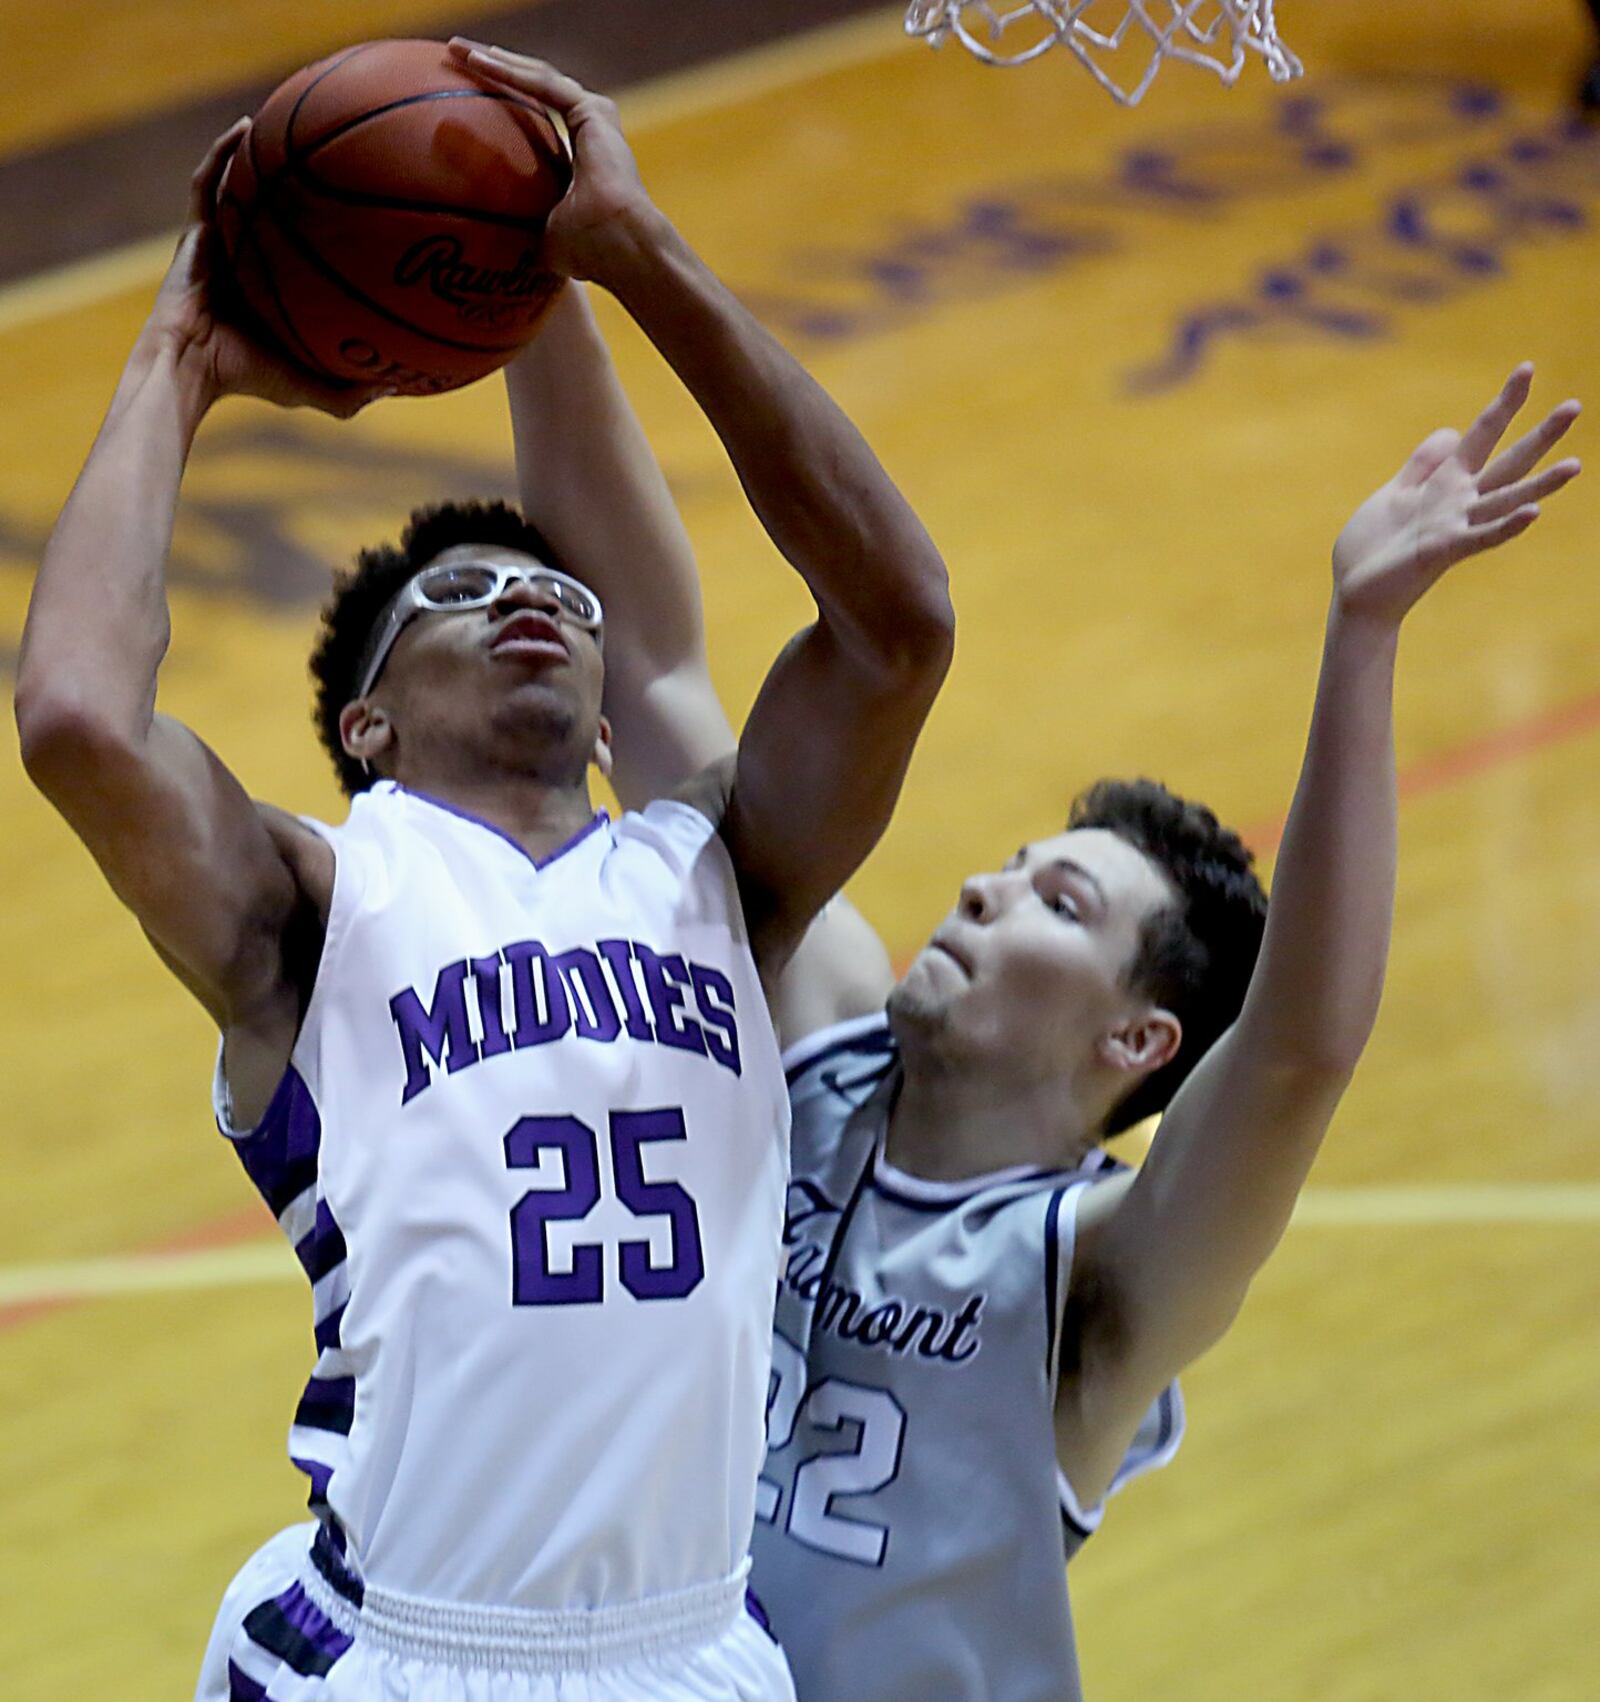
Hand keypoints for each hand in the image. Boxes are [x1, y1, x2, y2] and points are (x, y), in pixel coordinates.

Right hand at [142, 122, 387, 418]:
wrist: (191, 367)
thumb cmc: (248, 378)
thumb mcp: (313, 386)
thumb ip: (352, 391)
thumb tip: (399, 388)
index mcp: (274, 289)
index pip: (304, 252)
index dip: (328, 232)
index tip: (364, 213)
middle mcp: (249, 260)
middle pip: (277, 211)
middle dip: (300, 182)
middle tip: (335, 155)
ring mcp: (221, 242)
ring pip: (242, 187)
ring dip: (260, 154)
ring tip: (287, 120)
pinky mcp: (195, 231)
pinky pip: (209, 182)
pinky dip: (224, 152)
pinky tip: (246, 128)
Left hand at [448, 40, 658, 283]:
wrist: (620, 246)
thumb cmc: (588, 253)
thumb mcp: (540, 234)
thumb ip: (517, 222)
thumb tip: (484, 238)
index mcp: (583, 154)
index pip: (538, 118)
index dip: (504, 102)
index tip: (468, 94)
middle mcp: (591, 130)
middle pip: (534, 87)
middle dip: (495, 68)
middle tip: (456, 56)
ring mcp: (595, 117)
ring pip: (537, 78)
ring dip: (497, 62)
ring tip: (460, 51)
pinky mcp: (593, 111)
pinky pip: (543, 85)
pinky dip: (509, 73)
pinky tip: (477, 62)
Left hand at [1331, 365, 1580, 625]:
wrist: (1355, 594)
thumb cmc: (1373, 547)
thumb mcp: (1393, 494)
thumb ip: (1422, 465)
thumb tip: (1452, 432)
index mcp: (1444, 483)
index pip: (1482, 434)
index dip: (1504, 403)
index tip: (1527, 368)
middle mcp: (1458, 502)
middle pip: (1507, 462)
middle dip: (1540, 435)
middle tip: (1574, 405)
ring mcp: (1453, 526)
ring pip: (1505, 500)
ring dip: (1540, 485)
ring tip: (1576, 465)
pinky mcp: (1440, 551)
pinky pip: (1479, 537)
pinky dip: (1505, 526)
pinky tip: (1533, 514)